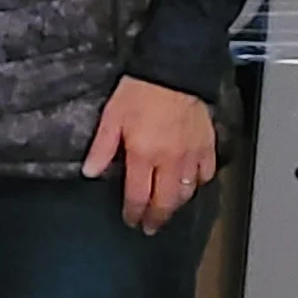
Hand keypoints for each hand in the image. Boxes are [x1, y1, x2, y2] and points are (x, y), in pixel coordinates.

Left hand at [82, 78, 215, 234]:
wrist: (173, 69)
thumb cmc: (140, 89)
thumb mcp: (112, 116)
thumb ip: (102, 148)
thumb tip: (90, 172)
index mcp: (143, 155)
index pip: (138, 196)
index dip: (134, 213)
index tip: (131, 220)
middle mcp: (169, 161)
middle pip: (165, 202)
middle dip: (157, 218)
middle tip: (151, 227)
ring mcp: (191, 154)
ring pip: (187, 192)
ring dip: (176, 205)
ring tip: (168, 211)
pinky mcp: (207, 144)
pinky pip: (206, 173)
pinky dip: (198, 184)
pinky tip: (191, 185)